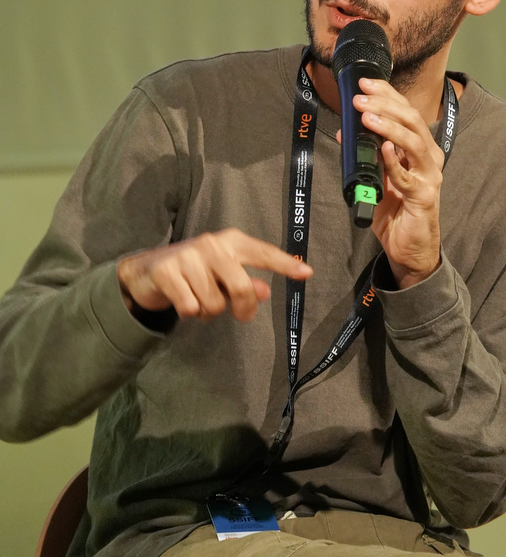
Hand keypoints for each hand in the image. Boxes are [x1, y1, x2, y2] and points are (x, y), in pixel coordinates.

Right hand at [117, 228, 311, 322]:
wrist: (147, 269)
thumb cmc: (195, 271)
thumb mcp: (222, 274)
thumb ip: (245, 282)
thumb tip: (265, 291)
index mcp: (231, 241)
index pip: (262, 253)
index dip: (284, 264)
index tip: (307, 274)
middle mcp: (211, 243)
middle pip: (241, 287)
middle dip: (242, 308)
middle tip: (240, 315)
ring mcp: (187, 255)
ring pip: (214, 303)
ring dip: (209, 312)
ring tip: (199, 300)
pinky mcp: (166, 270)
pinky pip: (190, 307)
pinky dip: (189, 313)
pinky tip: (182, 300)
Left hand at [340, 78, 443, 288]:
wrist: (408, 249)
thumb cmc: (396, 212)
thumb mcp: (375, 178)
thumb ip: (364, 155)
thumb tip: (344, 132)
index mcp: (419, 148)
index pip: (406, 112)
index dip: (387, 95)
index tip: (366, 83)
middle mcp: (429, 157)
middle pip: (412, 121)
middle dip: (385, 105)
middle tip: (360, 98)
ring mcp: (429, 176)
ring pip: (413, 142)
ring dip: (389, 126)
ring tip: (367, 117)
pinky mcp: (423, 197)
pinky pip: (407, 176)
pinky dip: (394, 161)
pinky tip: (384, 149)